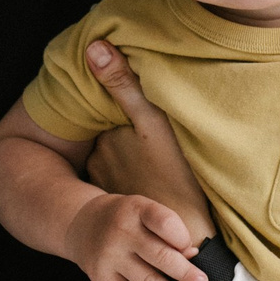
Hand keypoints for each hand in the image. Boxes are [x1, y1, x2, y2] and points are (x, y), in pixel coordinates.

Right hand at [65, 188, 209, 280]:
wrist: (83, 224)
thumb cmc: (126, 219)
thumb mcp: (144, 212)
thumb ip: (168, 230)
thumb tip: (192, 256)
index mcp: (137, 209)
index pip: (165, 222)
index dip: (182, 238)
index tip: (193, 252)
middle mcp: (121, 231)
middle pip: (159, 255)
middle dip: (184, 273)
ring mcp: (109, 255)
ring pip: (145, 280)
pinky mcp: (100, 276)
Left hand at [83, 42, 216, 242]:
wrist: (185, 233)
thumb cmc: (177, 175)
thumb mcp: (154, 123)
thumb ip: (123, 85)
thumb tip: (93, 47)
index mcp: (105, 137)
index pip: (106, 109)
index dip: (123, 103)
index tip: (145, 104)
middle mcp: (99, 161)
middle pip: (110, 133)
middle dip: (124, 129)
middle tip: (153, 135)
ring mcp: (108, 184)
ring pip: (115, 157)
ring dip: (127, 153)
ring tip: (154, 157)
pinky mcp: (121, 202)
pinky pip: (122, 179)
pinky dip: (132, 175)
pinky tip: (152, 176)